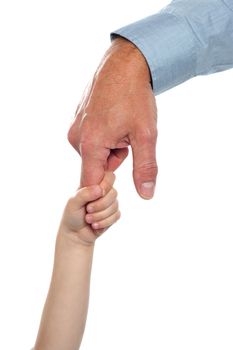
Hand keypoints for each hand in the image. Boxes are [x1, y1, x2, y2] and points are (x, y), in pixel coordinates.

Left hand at [58, 172, 119, 245]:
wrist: (75, 234)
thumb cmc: (72, 215)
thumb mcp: (73, 202)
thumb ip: (85, 193)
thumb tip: (100, 189)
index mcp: (94, 184)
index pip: (109, 176)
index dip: (106, 185)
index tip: (97, 194)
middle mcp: (104, 193)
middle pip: (114, 193)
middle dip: (100, 205)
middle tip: (88, 210)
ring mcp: (110, 204)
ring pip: (115, 206)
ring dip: (100, 216)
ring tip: (88, 219)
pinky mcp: (113, 215)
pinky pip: (116, 216)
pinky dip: (104, 222)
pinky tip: (95, 225)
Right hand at [68, 37, 157, 198]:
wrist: (125, 63)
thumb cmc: (135, 96)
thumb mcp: (145, 134)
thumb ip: (145, 167)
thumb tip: (146, 195)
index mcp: (90, 144)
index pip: (90, 185)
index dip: (104, 190)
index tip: (121, 178)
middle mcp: (76, 138)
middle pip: (96, 168)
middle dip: (115, 159)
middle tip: (127, 137)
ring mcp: (74, 126)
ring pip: (95, 153)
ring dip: (111, 147)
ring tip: (121, 125)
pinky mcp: (77, 119)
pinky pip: (91, 139)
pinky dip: (105, 135)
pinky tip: (113, 117)